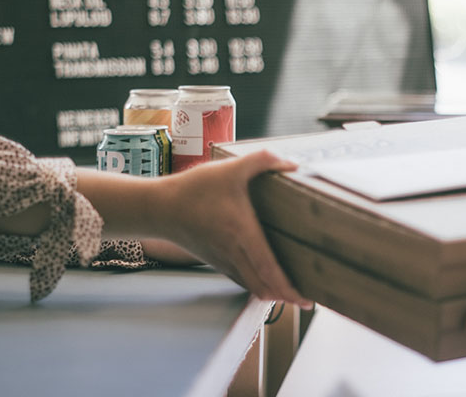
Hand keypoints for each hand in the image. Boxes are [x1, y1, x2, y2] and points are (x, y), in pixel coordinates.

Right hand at [161, 151, 312, 308]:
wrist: (158, 209)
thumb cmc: (193, 190)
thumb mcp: (229, 169)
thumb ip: (262, 162)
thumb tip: (292, 165)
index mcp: (241, 232)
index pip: (268, 267)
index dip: (287, 286)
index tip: (305, 299)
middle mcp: (234, 252)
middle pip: (264, 285)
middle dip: (286, 297)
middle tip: (307, 302)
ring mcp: (224, 260)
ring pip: (252, 286)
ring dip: (273, 293)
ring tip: (292, 295)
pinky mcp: (216, 261)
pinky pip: (241, 279)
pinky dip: (257, 286)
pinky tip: (267, 283)